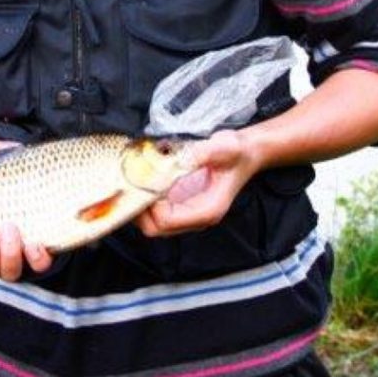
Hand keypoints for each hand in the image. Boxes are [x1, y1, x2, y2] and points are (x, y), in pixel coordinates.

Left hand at [135, 129, 259, 237]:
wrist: (245, 154)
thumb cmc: (237, 153)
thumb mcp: (224, 148)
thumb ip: (204, 152)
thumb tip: (182, 156)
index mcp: (208, 210)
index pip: (168, 221)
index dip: (151, 205)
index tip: (146, 182)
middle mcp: (196, 217)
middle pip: (156, 228)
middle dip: (139, 209)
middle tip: (132, 183)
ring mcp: (187, 213)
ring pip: (153, 223)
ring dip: (139, 205)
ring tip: (134, 181)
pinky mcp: (181, 205)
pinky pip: (156, 212)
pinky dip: (145, 200)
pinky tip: (142, 181)